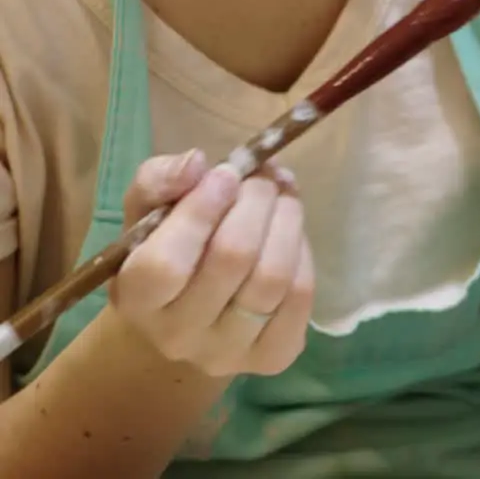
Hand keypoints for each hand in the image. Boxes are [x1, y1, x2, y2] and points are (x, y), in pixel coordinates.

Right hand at [110, 150, 314, 377]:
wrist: (188, 317)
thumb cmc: (162, 251)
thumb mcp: (146, 211)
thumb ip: (160, 181)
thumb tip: (197, 164)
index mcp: (135, 300)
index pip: (167, 262)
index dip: (202, 210)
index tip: (226, 173)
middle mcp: (178, 336)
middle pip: (233, 259)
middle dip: (256, 203)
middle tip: (263, 175)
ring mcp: (228, 352)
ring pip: (274, 276)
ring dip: (287, 220)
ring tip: (283, 192)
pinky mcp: (274, 357)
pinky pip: (302, 296)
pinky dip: (302, 251)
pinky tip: (291, 230)